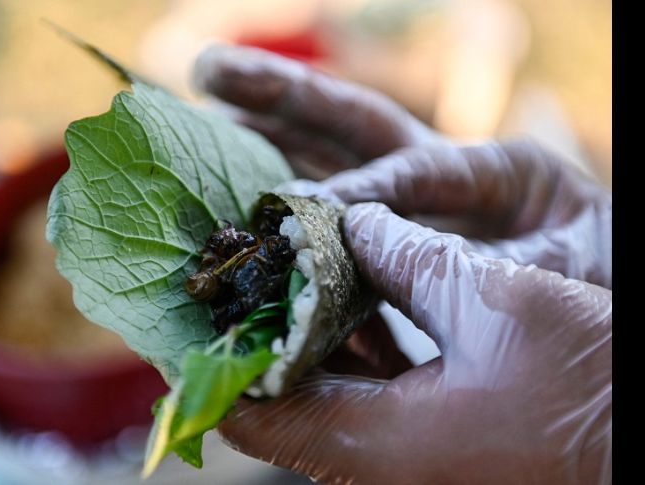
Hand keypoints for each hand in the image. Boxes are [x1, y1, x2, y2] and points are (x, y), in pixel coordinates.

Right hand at [193, 45, 610, 288]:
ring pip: (328, 155)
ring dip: (264, 131)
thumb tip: (431, 279)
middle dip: (281, 95)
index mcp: (497, 169)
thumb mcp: (570, 262)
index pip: (416, 169)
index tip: (307, 211)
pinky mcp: (386, 235)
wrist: (597, 300)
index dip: (364, 189)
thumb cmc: (590, 274)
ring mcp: (408, 200)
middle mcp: (439, 172)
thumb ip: (511, 265)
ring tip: (202, 109)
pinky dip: (279, 200)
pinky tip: (232, 192)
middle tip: (208, 69)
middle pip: (354, 123)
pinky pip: (325, 211)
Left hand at [218, 203, 611, 483]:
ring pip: (319, 398)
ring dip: (303, 336)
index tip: (199, 300)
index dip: (213, 357)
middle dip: (258, 332)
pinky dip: (347, 351)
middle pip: (277, 402)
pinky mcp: (427, 443)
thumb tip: (353, 223)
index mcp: (371, 443)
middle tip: (246, 268)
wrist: (644, 440)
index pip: (249, 413)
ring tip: (290, 270)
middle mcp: (372, 463)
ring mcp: (399, 457)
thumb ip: (406, 256)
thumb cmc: (587, 386)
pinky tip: (352, 298)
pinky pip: (360, 399)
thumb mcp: (489, 301)